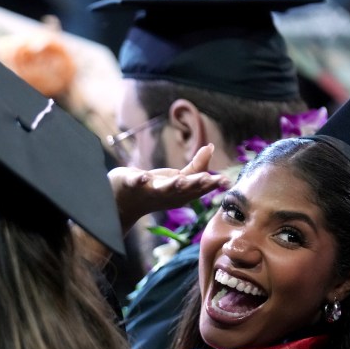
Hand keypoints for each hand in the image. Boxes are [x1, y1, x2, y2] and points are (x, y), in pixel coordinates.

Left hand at [110, 144, 230, 232]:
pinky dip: (138, 181)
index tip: (227, 182)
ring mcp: (150, 191)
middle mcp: (168, 194)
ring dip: (173, 185)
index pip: (200, 188)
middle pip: (185, 189)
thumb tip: (211, 147)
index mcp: (182, 193)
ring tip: (180, 180)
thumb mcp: (178, 179)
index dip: (213, 184)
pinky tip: (143, 177)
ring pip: (164, 188)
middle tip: (209, 180)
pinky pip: (136, 183)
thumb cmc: (154, 189)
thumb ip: (196, 167)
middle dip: (197, 184)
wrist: (122, 201)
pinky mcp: (131, 184)